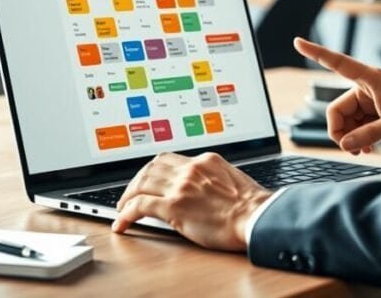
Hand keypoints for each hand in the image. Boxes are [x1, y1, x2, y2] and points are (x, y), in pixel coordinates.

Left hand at [113, 152, 271, 251]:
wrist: (258, 217)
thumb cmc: (252, 206)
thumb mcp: (231, 180)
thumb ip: (212, 178)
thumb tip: (201, 190)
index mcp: (205, 161)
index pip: (169, 159)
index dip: (153, 170)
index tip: (148, 179)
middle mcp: (190, 169)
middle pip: (151, 167)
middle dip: (136, 181)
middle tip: (130, 194)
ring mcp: (181, 186)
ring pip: (141, 183)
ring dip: (127, 196)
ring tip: (122, 208)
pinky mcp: (174, 206)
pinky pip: (140, 205)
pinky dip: (126, 213)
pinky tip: (123, 222)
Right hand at [294, 37, 380, 153]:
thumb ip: (367, 135)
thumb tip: (345, 145)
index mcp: (370, 79)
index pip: (337, 63)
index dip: (316, 53)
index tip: (297, 42)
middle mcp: (366, 87)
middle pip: (337, 110)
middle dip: (340, 131)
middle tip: (352, 149)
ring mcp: (371, 101)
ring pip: (346, 120)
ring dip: (351, 137)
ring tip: (364, 150)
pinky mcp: (376, 113)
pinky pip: (356, 126)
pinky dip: (358, 137)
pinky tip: (367, 148)